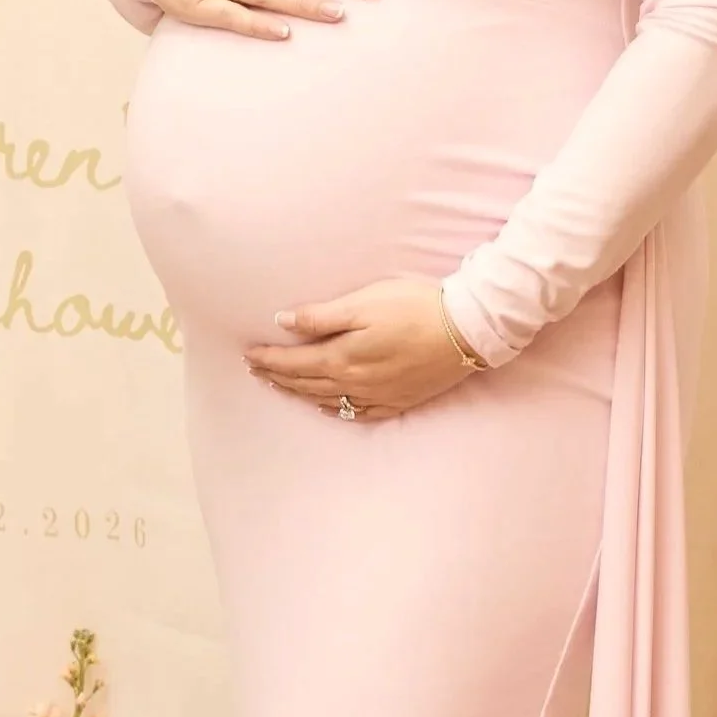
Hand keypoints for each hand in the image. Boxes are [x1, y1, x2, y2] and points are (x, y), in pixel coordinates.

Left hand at [246, 279, 476, 421]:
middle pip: (306, 383)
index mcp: (342, 356)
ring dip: (299, 394)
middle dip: (277, 377)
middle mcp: (355, 382)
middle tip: (255, 371)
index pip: (293, 362)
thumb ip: (320, 316)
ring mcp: (378, 395)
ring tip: (280, 387)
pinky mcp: (399, 400)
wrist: (467, 331)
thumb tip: (282, 322)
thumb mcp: (364, 302)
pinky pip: (359, 413)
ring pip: (327, 399)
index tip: (248, 354)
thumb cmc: (414, 307)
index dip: (268, 359)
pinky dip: (337, 411)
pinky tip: (327, 408)